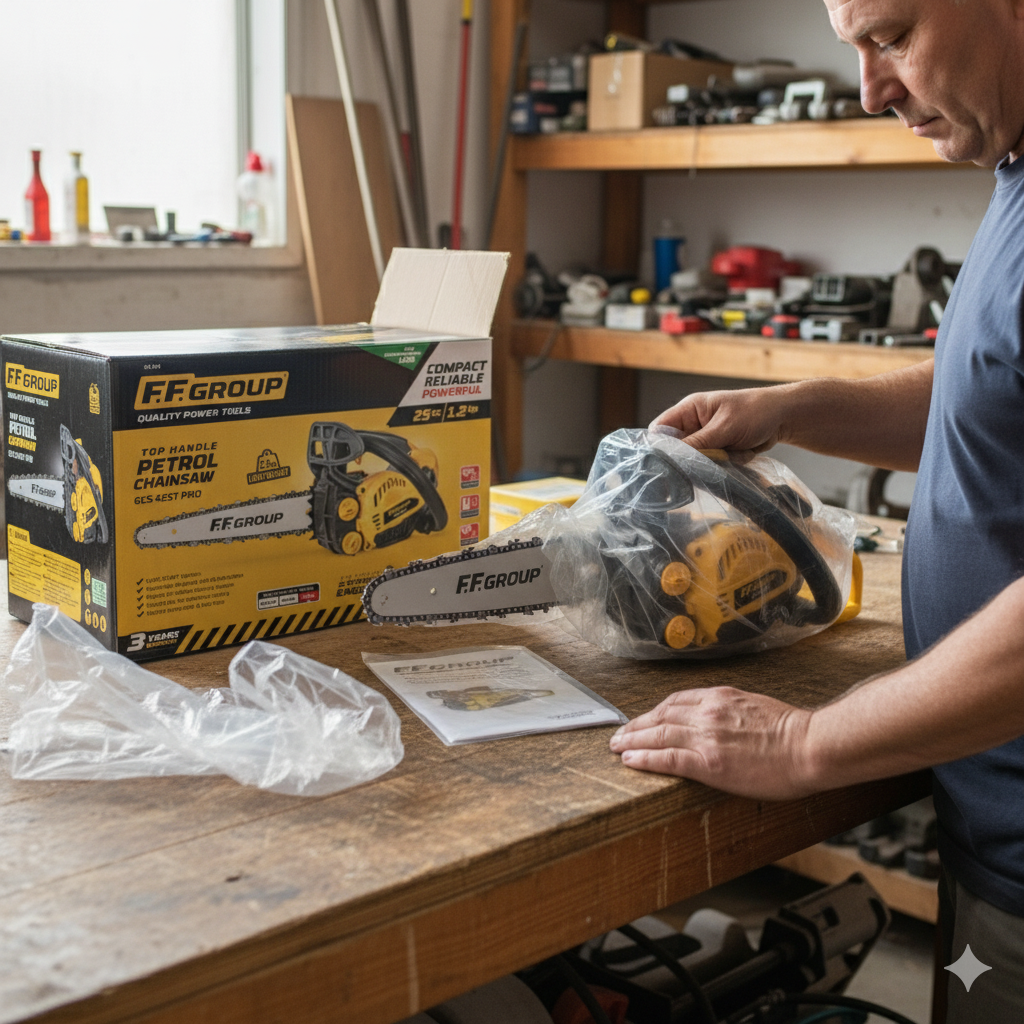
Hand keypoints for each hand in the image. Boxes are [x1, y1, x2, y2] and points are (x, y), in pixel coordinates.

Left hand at [609, 687, 816, 799]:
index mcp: (720, 697)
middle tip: (619, 733)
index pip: (675, 701)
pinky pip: (667, 758)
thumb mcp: (756, 706)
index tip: (643, 718)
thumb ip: (731, 710)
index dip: (654, 711)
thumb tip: (720, 719)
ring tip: (616, 746)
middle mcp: (708, 712)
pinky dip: (645, 758)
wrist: (809, 747)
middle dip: (636, 725)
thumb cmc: (792, 731)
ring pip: (658, 735)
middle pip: (660, 716)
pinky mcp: (709, 762)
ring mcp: (706, 736)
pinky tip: (631, 760)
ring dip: (632, 740)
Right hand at [650, 387, 791, 454]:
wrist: (783, 418)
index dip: (659, 447)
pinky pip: (712, 466)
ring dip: (713, 462)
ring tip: (732, 451)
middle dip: (691, 459)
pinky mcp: (718, 452)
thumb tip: (674, 459)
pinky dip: (726, 464)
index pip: (661, 429)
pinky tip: (741, 453)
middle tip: (707, 460)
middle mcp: (693, 425)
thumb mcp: (725, 426)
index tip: (665, 463)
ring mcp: (705, 440)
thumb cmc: (755, 411)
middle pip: (676, 449)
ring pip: (695, 461)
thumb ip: (699, 443)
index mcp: (689, 411)